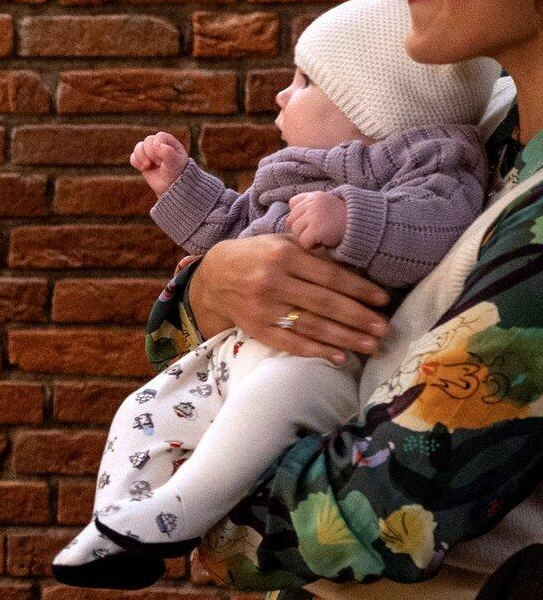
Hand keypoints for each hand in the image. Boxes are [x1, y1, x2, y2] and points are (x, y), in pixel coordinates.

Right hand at [129, 131, 189, 196]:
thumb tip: (155, 145)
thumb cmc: (177, 173)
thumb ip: (167, 152)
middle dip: (151, 154)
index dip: (158, 146)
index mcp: (170, 142)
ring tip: (148, 166)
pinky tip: (143, 168)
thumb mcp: (175, 163)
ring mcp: (149, 153)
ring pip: (138, 147)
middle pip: (148, 140)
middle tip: (158, 164)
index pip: (159, 136)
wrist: (171, 187)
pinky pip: (132, 157)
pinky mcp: (142, 161)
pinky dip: (136, 162)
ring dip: (141, 157)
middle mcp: (159, 145)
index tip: (163, 159)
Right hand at [187, 233, 389, 364]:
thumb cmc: (257, 256)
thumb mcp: (282, 243)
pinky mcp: (256, 328)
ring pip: (311, 326)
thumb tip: (355, 269)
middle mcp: (273, 282)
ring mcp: (263, 308)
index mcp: (283, 255)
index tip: (383, 300)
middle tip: (384, 328)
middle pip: (324, 303)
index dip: (359, 289)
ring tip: (371, 345)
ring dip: (345, 337)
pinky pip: (290, 343)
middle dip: (358, 317)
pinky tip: (339, 357)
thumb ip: (314, 254)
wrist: (215, 276)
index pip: (330, 276)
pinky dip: (316, 351)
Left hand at [288, 191, 347, 249]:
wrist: (366, 226)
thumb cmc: (345, 220)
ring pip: (296, 232)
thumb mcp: (328, 206)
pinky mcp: (316, 229)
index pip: (293, 204)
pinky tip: (323, 242)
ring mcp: (314, 215)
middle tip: (320, 231)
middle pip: (292, 220)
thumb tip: (287, 221)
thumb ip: (310, 207)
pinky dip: (312, 246)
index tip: (314, 220)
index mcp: (315, 195)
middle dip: (302, 228)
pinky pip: (303, 242)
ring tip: (323, 235)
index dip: (300, 215)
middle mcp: (312, 203)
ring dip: (307, 238)